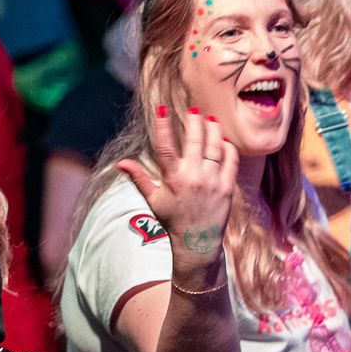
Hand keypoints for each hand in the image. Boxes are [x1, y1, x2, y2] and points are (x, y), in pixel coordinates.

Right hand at [117, 107, 238, 273]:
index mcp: (173, 178)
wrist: (197, 242)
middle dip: (194, 121)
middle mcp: (193, 177)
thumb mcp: (154, 199)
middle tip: (194, 110)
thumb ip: (139, 178)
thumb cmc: (173, 219)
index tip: (161, 109)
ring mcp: (212, 181)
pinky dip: (228, 148)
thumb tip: (120, 163)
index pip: (165, 146)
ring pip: (215, 147)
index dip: (163, 126)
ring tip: (210, 119)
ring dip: (213, 130)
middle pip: (195, 141)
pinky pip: (231, 160)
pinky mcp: (227, 187)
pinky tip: (224, 140)